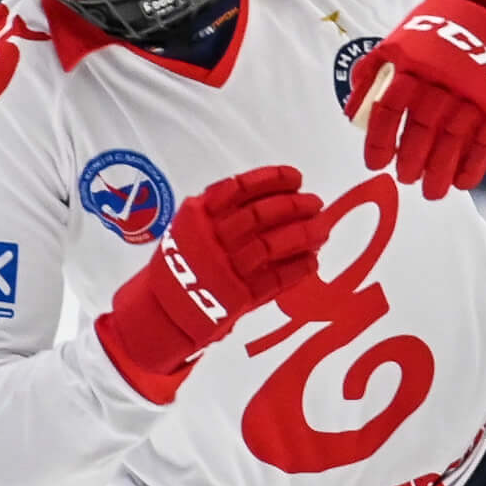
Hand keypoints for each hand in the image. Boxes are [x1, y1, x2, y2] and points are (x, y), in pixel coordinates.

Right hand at [94, 166, 326, 394]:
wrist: (163, 308)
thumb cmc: (186, 259)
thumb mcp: (192, 224)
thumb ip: (224, 208)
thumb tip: (278, 193)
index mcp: (199, 215)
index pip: (240, 188)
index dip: (272, 180)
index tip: (296, 177)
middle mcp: (212, 239)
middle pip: (261, 216)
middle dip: (294, 206)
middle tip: (316, 202)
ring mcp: (226, 268)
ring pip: (272, 246)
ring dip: (303, 235)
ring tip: (322, 229)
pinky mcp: (238, 296)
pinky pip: (275, 279)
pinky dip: (297, 268)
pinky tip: (312, 261)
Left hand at [347, 0, 485, 196]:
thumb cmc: (432, 32)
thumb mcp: (397, 42)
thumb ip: (372, 75)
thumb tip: (352, 114)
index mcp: (411, 62)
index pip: (389, 107)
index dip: (379, 140)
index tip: (375, 164)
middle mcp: (440, 77)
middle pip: (422, 127)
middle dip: (412, 159)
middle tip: (404, 178)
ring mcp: (471, 88)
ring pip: (454, 137)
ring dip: (441, 169)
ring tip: (431, 192)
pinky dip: (476, 163)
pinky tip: (463, 183)